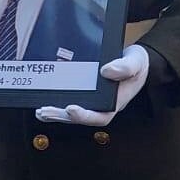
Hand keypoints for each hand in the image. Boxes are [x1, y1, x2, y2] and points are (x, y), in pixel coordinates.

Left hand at [35, 45, 149, 126]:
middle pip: (82, 117)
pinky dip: (57, 105)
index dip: (85, 116)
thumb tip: (106, 71)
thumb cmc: (137, 63)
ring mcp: (95, 101)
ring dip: (57, 114)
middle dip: (63, 117)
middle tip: (46, 111)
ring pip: (74, 113)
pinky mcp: (88, 94)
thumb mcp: (136, 62)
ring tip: (41, 112)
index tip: (71, 109)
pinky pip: (72, 102)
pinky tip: (44, 104)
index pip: (100, 117)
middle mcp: (104, 106)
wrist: (137, 61)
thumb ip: (125, 67)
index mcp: (116, 102)